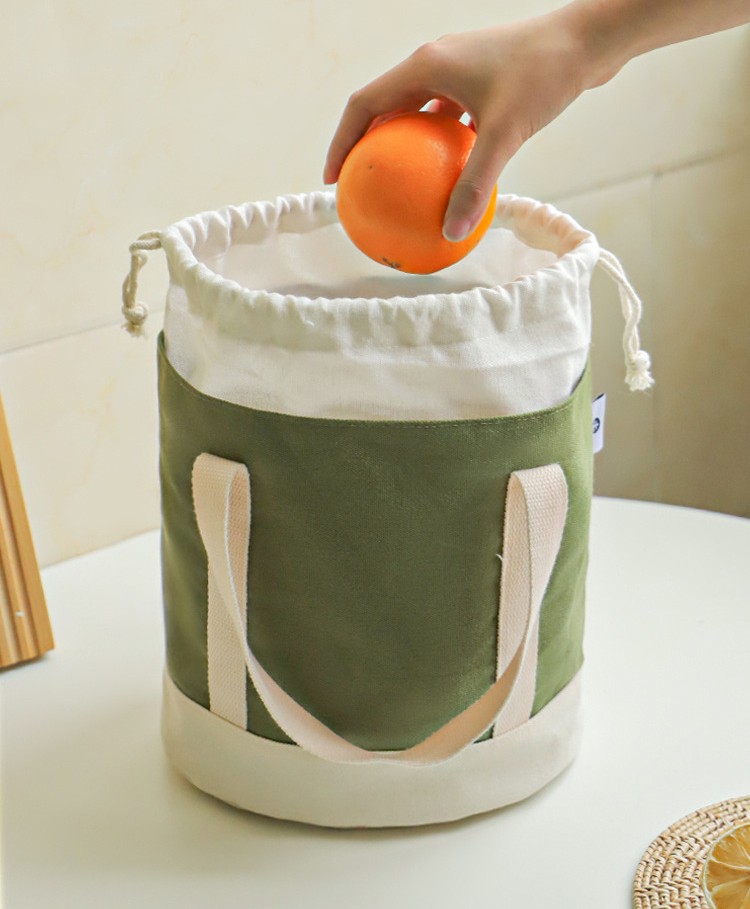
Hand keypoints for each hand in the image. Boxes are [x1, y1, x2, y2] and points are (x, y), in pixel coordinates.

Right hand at [324, 12, 608, 241]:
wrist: (587, 39)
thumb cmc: (544, 76)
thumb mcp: (505, 134)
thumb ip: (475, 184)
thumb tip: (451, 231)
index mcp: (426, 65)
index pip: (364, 104)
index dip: (342, 142)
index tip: (334, 179)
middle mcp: (435, 62)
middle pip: (384, 107)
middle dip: (366, 147)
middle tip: (360, 186)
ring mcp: (458, 69)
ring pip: (415, 112)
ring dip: (402, 146)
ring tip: (396, 185)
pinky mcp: (481, 79)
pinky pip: (446, 116)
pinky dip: (439, 145)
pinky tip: (448, 176)